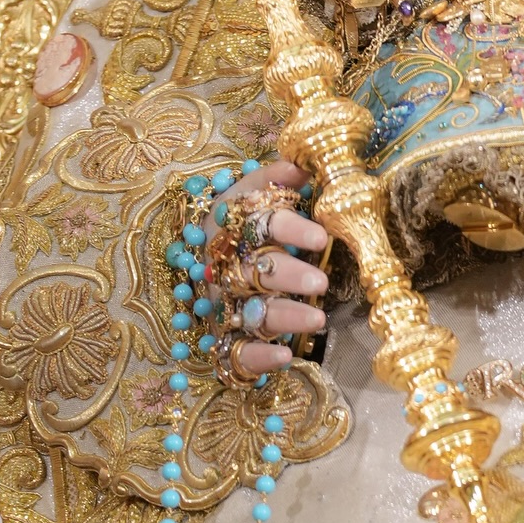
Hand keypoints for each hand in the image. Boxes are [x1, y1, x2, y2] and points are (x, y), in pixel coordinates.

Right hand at [203, 161, 328, 377]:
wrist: (202, 247)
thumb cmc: (243, 214)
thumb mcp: (255, 190)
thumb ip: (278, 177)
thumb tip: (303, 164)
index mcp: (234, 224)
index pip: (262, 223)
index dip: (291, 230)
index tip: (321, 237)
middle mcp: (224, 265)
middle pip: (255, 271)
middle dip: (288, 277)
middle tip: (322, 283)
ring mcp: (223, 303)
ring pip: (251, 312)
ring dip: (284, 317)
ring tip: (318, 319)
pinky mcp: (224, 336)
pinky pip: (236, 353)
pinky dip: (258, 358)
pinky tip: (284, 358)